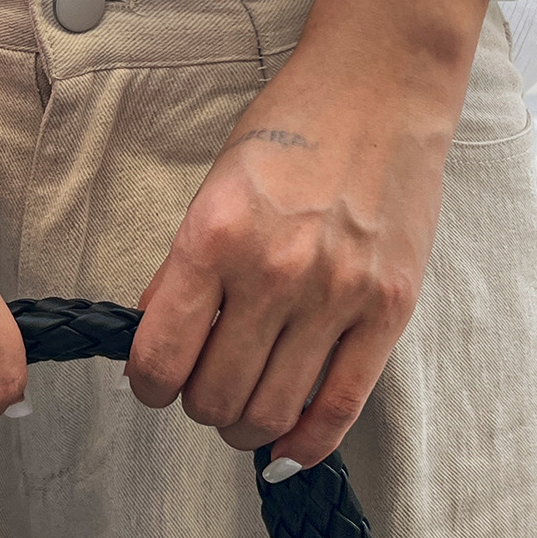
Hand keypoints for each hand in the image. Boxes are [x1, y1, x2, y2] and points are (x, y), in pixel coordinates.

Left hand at [123, 56, 453, 476]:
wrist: (378, 90)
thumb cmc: (288, 130)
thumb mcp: (213, 186)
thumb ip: (184, 266)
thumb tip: (158, 336)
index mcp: (213, 237)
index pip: (161, 356)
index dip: (147, 385)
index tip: (151, 383)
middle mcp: (272, 274)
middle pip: (216, 395)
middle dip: (197, 405)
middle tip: (201, 389)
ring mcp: (336, 295)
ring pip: (273, 412)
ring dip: (245, 426)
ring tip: (241, 411)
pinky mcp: (389, 310)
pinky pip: (342, 406)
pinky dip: (307, 442)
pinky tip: (288, 446)